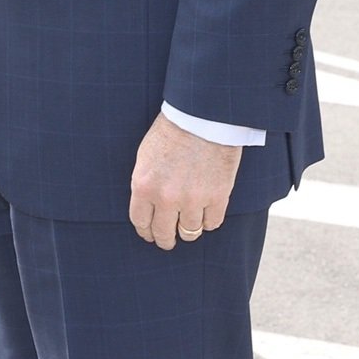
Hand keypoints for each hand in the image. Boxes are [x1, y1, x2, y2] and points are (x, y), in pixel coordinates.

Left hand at [128, 112, 240, 249]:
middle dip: (165, 240)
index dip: (145, 232)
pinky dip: (209, 221)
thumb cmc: (171, 133)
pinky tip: (206, 214)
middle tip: (167, 241)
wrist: (202, 118)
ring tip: (188, 227)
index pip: (141, 222)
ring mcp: (193, 200)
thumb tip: (147, 209)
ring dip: (188, 231)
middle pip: (164, 234)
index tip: (150, 235)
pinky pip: (212, 223)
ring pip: (190, 232)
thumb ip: (145, 186)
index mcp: (144, 186)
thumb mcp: (145, 158)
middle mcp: (167, 198)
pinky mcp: (218, 197)